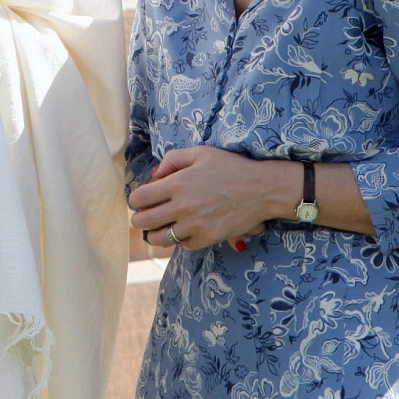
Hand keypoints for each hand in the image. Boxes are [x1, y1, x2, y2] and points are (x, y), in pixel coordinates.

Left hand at [128, 147, 289, 250]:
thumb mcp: (201, 153)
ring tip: (159, 228)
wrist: (262, 189)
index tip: (142, 200)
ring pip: (158, 239)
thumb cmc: (232, 167)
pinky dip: (181, 239)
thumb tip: (154, 175)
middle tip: (144, 216)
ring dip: (155, 233)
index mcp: (177, 183)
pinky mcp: (207, 238)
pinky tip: (186, 230)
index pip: (139, 198)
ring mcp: (194, 225)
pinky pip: (183, 245)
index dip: (136, 200)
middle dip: (139, 219)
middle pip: (143, 222)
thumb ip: (173, 160)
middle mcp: (182, 206)